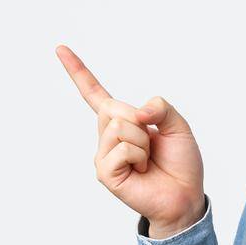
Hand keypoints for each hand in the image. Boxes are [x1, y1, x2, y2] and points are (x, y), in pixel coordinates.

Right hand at [56, 44, 204, 230]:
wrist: (185, 196)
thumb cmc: (181, 163)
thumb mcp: (179, 126)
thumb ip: (161, 107)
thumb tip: (137, 113)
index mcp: (122, 122)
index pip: (95, 94)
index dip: (78, 71)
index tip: (60, 49)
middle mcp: (107, 136)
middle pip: (115, 108)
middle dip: (141, 122)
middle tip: (152, 145)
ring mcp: (103, 154)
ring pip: (119, 126)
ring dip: (143, 141)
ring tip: (148, 160)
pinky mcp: (104, 171)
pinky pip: (121, 148)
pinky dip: (139, 156)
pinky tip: (141, 171)